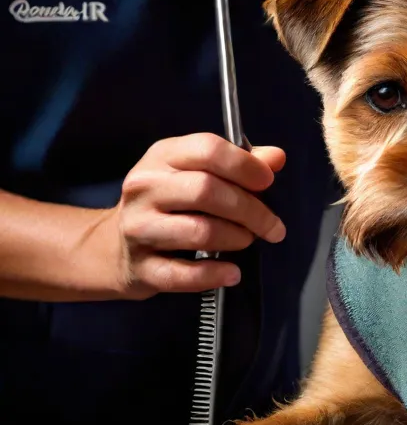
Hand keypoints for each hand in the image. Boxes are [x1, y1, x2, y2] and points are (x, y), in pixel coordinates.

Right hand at [102, 132, 286, 299]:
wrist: (111, 248)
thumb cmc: (168, 204)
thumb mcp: (197, 172)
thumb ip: (240, 164)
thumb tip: (276, 158)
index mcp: (163, 157)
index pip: (208, 150)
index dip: (245, 165)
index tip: (267, 181)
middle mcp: (145, 188)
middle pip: (207, 191)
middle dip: (251, 210)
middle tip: (272, 225)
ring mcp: (138, 228)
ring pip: (200, 231)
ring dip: (236, 238)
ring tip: (247, 240)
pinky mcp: (140, 267)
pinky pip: (184, 274)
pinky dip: (215, 274)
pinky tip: (232, 272)